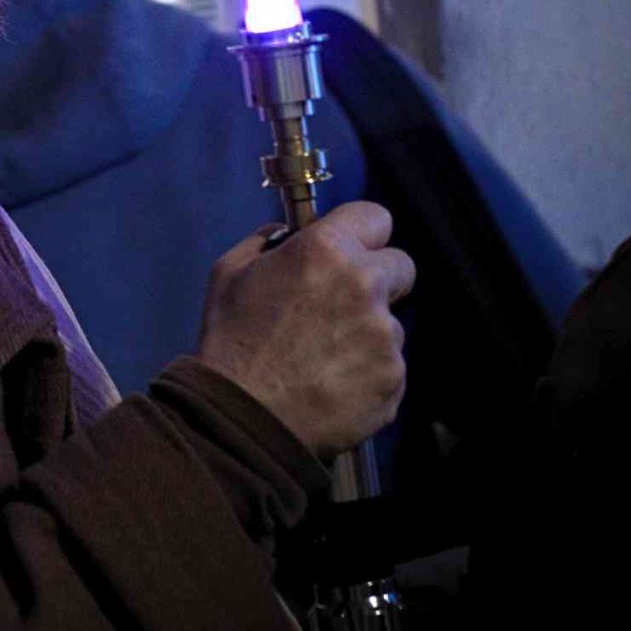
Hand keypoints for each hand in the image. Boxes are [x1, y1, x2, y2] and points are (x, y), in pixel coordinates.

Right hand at [192, 201, 413, 458]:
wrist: (243, 413)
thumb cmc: (231, 340)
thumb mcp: (229, 273)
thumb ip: (265, 242)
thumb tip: (287, 234)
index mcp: (326, 250)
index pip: (376, 217)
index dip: (363, 233)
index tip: (352, 248)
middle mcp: (365, 285)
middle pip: (401, 267)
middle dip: (378, 280)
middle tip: (341, 304)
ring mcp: (385, 334)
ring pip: (391, 323)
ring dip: (367, 333)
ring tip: (323, 356)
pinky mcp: (394, 377)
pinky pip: (389, 365)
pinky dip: (367, 372)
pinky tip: (331, 382)